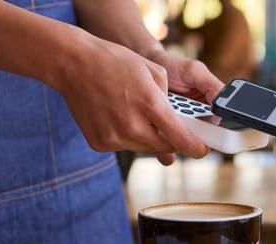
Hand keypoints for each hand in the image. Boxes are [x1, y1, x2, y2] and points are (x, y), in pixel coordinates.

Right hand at [54, 35, 220, 164]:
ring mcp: (114, 137)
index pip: (181, 139)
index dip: (196, 148)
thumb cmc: (115, 62)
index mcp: (151, 106)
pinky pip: (123, 146)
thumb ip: (171, 100)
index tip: (201, 149)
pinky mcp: (100, 143)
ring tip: (136, 112)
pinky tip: (118, 116)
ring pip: (143, 147)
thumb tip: (179, 121)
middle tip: (168, 126)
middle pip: (164, 147)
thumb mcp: (154, 72)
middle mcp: (133, 127)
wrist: (74, 64)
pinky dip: (126, 136)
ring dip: (148, 136)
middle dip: (170, 138)